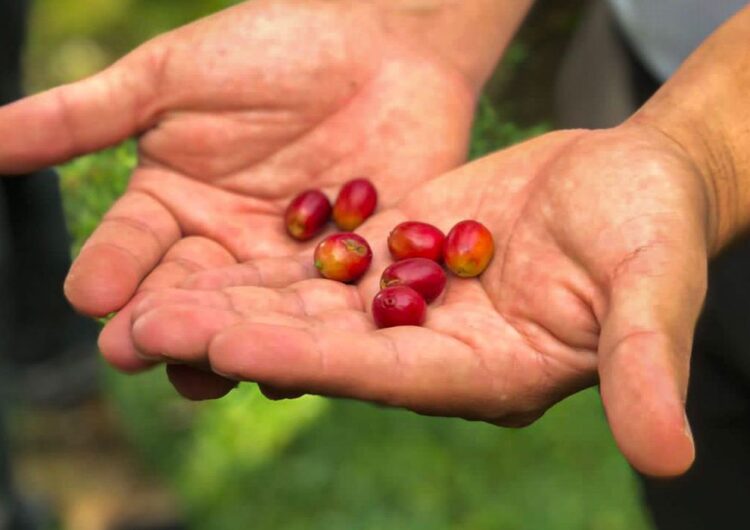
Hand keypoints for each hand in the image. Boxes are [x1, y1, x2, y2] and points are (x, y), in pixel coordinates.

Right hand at [0, 1, 475, 382]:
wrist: (386, 44)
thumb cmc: (276, 47)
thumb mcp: (170, 79)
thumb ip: (83, 118)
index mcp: (174, 206)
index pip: (132, 247)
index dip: (110, 269)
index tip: (88, 295)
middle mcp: (225, 246)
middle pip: (189, 296)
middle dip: (165, 321)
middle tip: (137, 349)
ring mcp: (288, 267)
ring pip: (253, 317)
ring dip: (231, 344)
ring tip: (208, 371)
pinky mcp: (350, 277)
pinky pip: (325, 316)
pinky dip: (309, 340)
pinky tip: (292, 367)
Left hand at [127, 125, 712, 476]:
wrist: (637, 178)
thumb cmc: (655, 229)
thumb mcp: (655, 291)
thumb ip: (644, 364)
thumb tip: (670, 455)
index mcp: (488, 372)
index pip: (384, 374)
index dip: (307, 361)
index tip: (227, 348)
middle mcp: (437, 349)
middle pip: (325, 347)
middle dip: (238, 336)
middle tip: (144, 330)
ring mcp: (415, 304)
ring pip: (310, 306)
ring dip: (233, 300)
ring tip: (147, 297)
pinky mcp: (404, 258)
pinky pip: (326, 262)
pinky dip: (268, 259)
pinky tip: (205, 250)